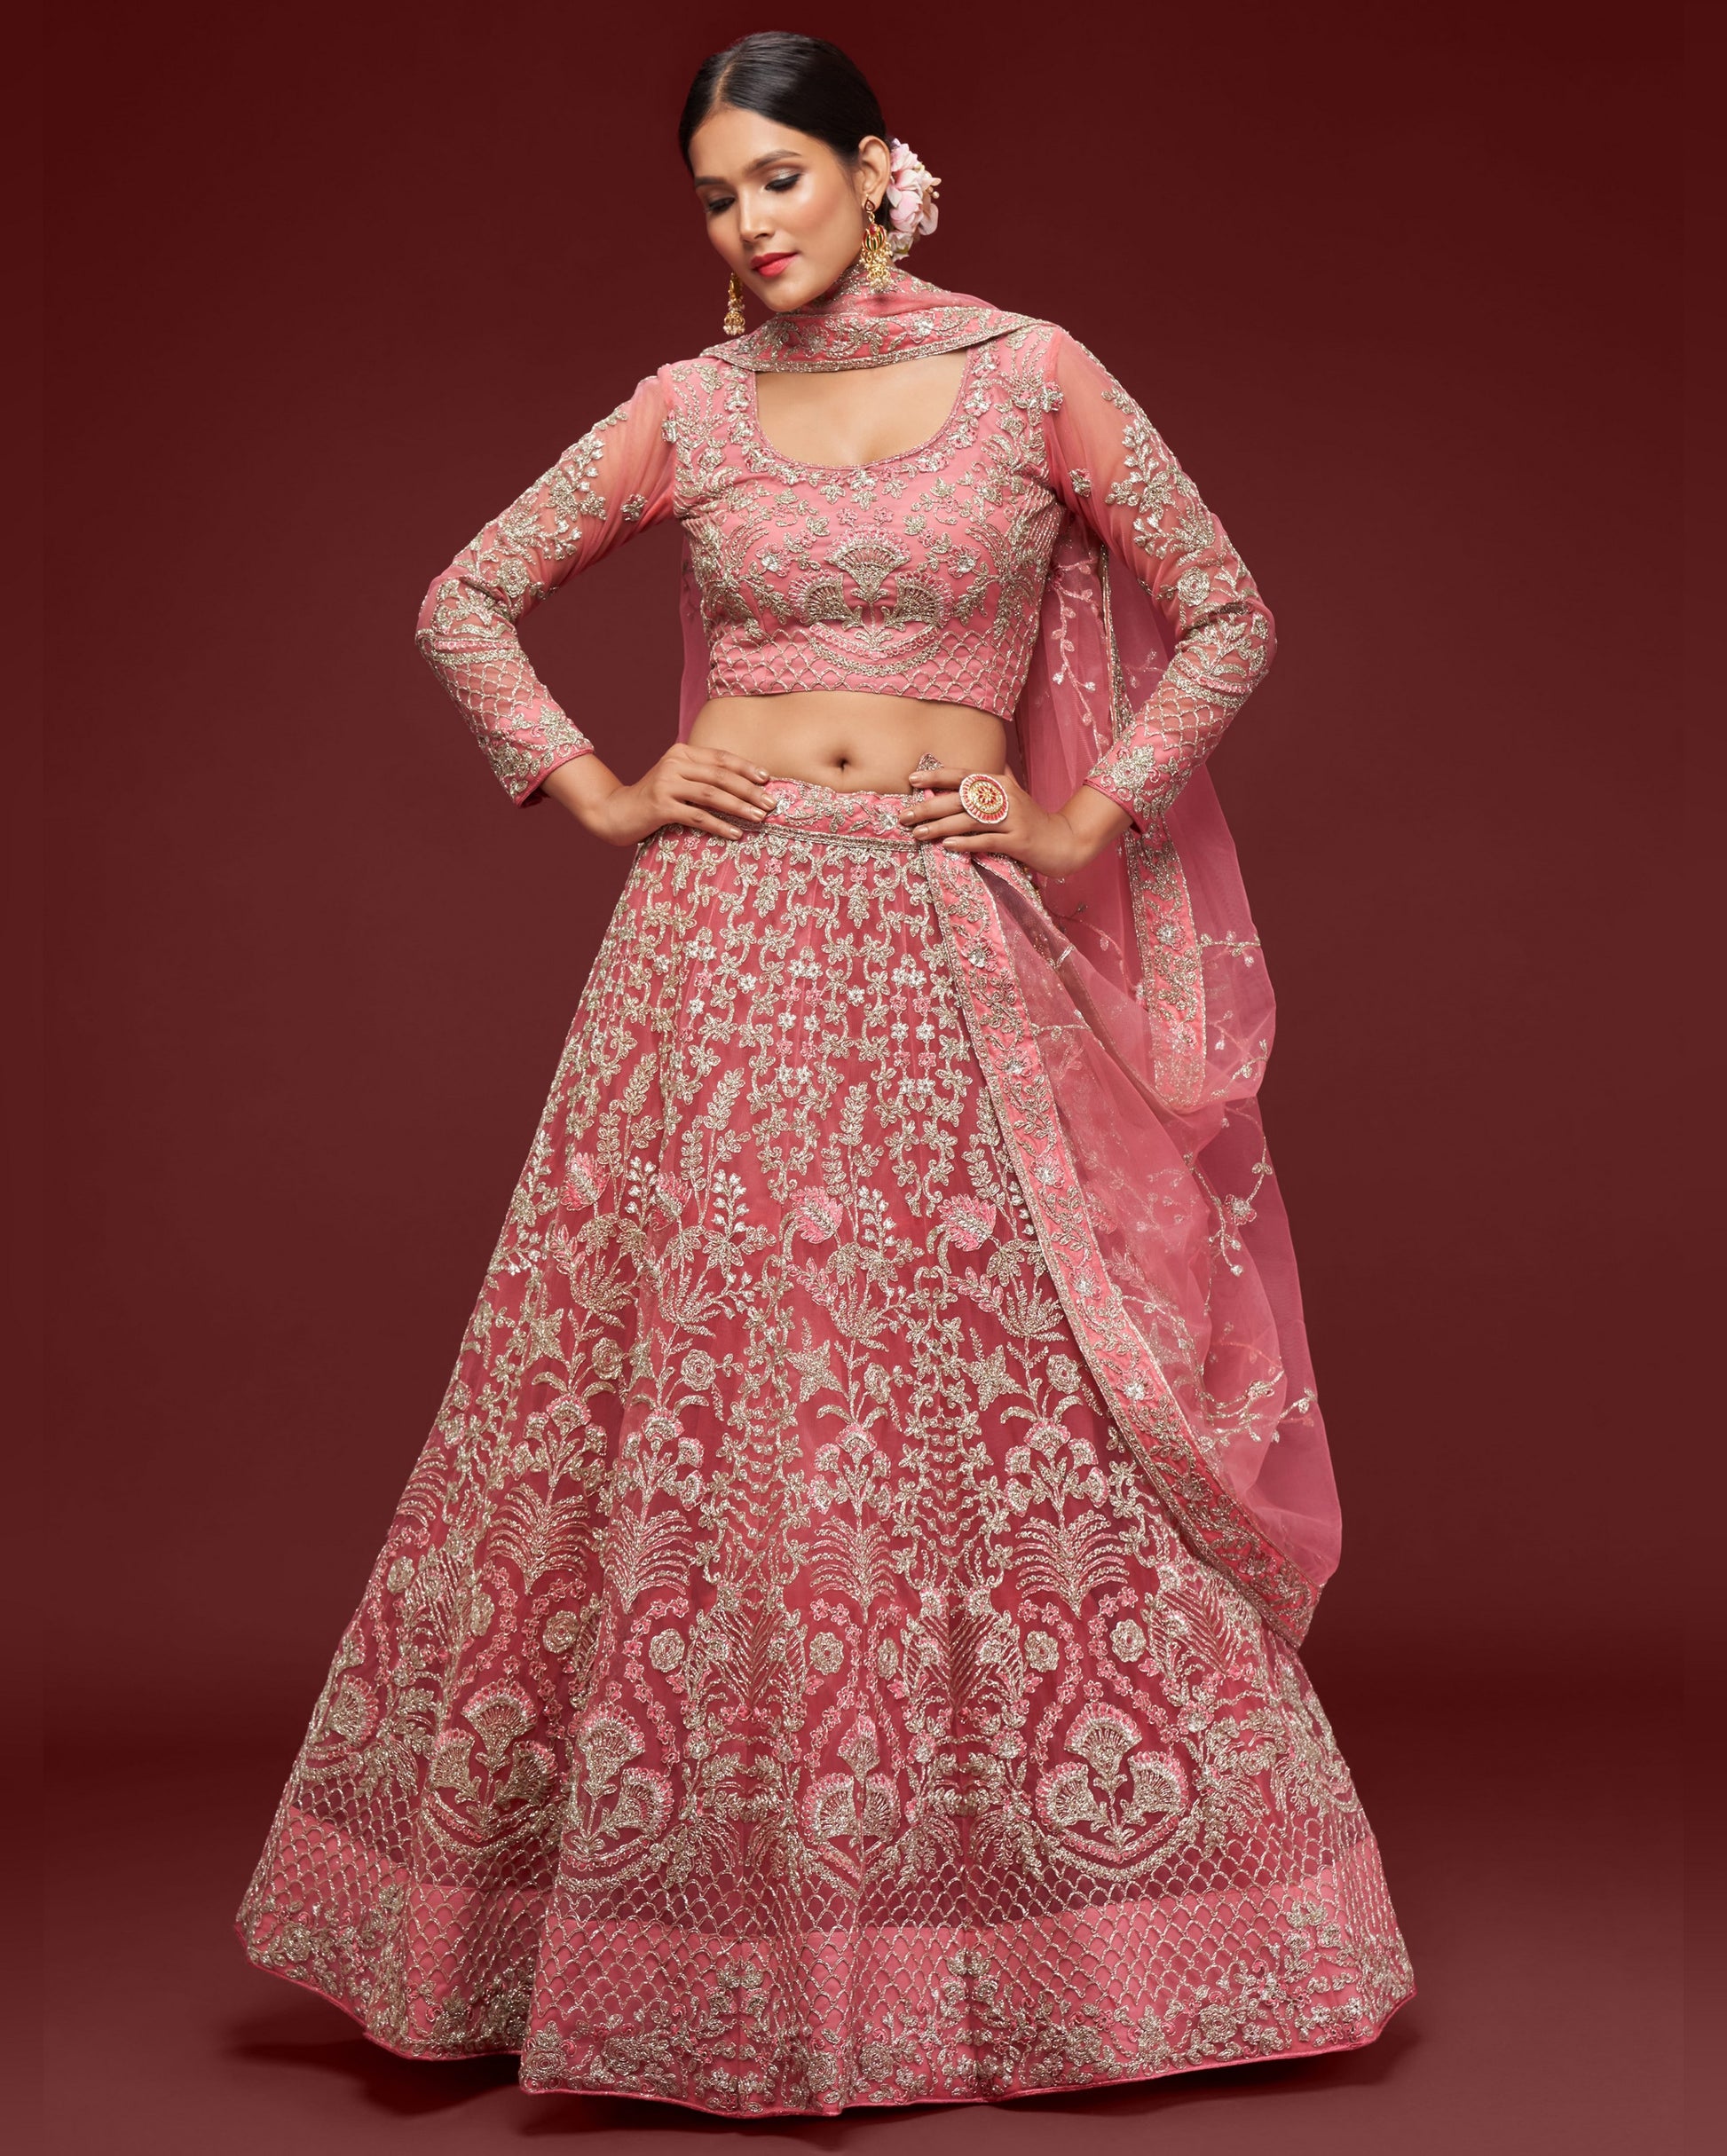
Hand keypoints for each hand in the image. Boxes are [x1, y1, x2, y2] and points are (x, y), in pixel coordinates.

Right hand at [575, 744, 779, 846]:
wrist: (614, 812)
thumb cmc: (653, 800)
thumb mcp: (676, 780)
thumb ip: (701, 777)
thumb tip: (742, 787)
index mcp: (681, 753)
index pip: (721, 757)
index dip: (746, 768)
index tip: (768, 779)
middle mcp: (674, 763)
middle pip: (720, 775)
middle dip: (749, 790)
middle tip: (771, 803)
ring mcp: (666, 784)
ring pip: (712, 795)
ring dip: (739, 807)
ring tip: (759, 818)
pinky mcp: (661, 806)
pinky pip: (697, 816)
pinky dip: (719, 825)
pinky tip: (735, 834)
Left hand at [899, 765, 1128, 876]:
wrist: (1066, 841)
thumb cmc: (1034, 819)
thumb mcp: (1017, 793)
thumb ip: (1001, 777)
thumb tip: (991, 762)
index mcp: (1000, 784)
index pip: (963, 776)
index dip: (937, 777)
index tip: (911, 780)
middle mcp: (1005, 797)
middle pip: (960, 799)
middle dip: (929, 807)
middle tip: (904, 816)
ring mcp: (1013, 819)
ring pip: (970, 820)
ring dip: (941, 827)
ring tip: (917, 834)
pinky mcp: (1018, 841)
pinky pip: (987, 841)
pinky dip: (966, 843)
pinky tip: (947, 846)